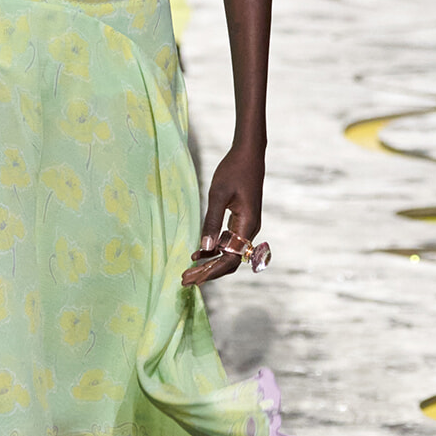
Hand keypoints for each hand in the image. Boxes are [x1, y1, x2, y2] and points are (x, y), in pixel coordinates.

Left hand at [181, 146, 263, 287]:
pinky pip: (228, 242)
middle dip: (208, 272)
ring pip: (228, 253)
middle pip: (230, 260)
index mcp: (247, 225)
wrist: (248, 154)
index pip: (230, 259)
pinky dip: (213, 250)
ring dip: (209, 263)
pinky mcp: (241, 222)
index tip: (193, 278)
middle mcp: (250, 230)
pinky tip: (197, 254)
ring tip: (188, 271)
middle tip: (185, 281)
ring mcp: (247, 227)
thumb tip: (205, 248)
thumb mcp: (218, 194)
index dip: (211, 271)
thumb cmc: (233, 170)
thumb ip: (211, 221)